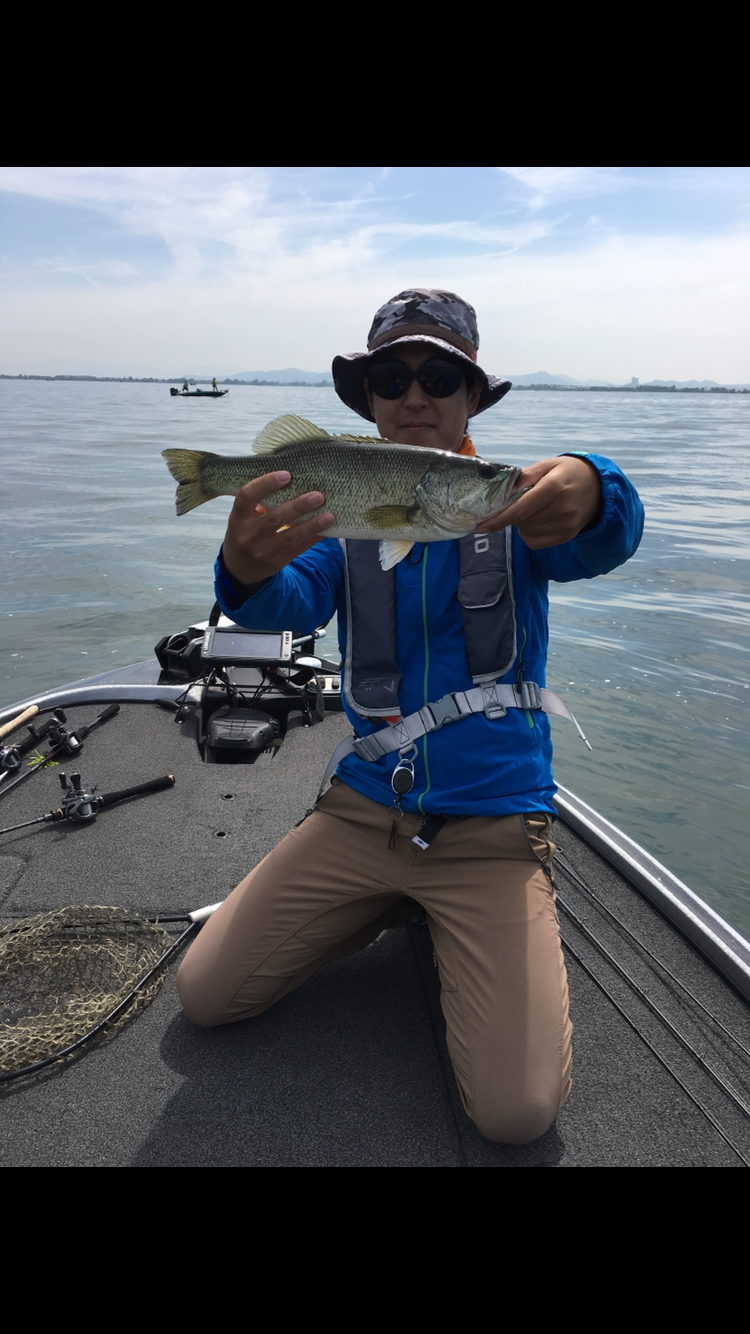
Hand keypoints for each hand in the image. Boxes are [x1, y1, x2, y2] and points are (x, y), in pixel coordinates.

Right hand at [222, 472, 334, 585]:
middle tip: (318, 496)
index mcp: (238, 517)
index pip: (248, 496)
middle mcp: (247, 535)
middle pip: (274, 518)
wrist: (240, 568)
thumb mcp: (244, 517)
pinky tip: (326, 530)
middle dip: (298, 506)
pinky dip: (313, 538)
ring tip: (329, 516)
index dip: (266, 484)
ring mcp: (261, 551)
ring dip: (311, 525)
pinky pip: (298, 549)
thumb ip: (261, 502)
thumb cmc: (246, 532)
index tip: (287, 475)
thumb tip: (295, 481)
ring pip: (290, 536)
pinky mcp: (276, 562)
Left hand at [476, 456, 602, 548]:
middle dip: (512, 515)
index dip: (499, 519)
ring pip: (527, 532)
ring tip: (533, 510)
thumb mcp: (547, 465)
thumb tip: (501, 491)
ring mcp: (566, 525)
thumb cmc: (567, 473)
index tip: (482, 526)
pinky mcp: (567, 536)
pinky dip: (529, 533)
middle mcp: (561, 509)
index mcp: (554, 488)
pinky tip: (537, 521)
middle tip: (517, 503)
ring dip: (521, 524)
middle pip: (522, 521)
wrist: (598, 486)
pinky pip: (535, 542)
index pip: (521, 508)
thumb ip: (524, 477)